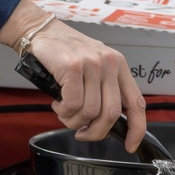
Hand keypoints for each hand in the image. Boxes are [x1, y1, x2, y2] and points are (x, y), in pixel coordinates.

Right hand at [0, 8, 145, 153]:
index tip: (129, 145)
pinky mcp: (72, 67)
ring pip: (90, 112)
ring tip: (64, 113)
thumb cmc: (62, 49)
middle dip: (96, 131)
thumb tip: (107, 122)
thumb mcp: (92, 63)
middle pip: (111, 113)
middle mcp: (108, 63)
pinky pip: (72, 104)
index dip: (136, 129)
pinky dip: (63, 111)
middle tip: (82, 133)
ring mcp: (91, 64)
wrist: (38, 29)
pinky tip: (57, 104)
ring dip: (74, 121)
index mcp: (118, 64)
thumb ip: (104, 87)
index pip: (136, 103)